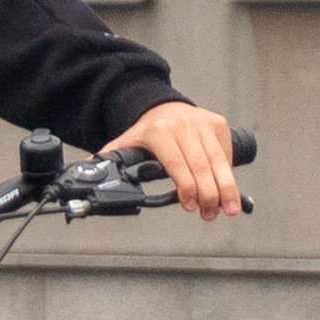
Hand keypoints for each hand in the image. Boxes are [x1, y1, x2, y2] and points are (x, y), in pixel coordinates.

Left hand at [109, 100, 247, 219]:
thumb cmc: (148, 131)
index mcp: (159, 131)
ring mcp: (202, 123)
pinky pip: (225, 154)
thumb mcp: (127, 143)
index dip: (186, 187)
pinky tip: (227, 191)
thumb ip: (111, 159)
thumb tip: (90, 173)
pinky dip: (228, 174)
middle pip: (202, 165)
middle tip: (210, 214)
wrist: (163, 105)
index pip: (176, 163)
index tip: (190, 205)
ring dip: (226, 188)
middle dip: (209, 194)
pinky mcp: (217, 123)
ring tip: (229, 209)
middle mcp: (183, 125)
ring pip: (219, 161)